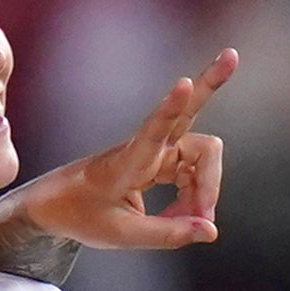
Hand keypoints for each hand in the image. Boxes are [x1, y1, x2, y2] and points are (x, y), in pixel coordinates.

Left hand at [2, 47, 235, 250]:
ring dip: (205, 188)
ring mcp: (155, 151)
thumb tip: (211, 230)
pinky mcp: (160, 159)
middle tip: (233, 55)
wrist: (56, 206)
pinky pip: (193, 172)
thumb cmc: (81, 215)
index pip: (153, 130)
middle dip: (211, 85)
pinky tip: (185, 217)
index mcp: (127, 162)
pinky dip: (195, 195)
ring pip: (201, 156)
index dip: (171, 108)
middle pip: (188, 112)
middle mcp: (145, 148)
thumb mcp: (122, 235)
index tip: (183, 82)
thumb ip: (168, 233)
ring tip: (192, 222)